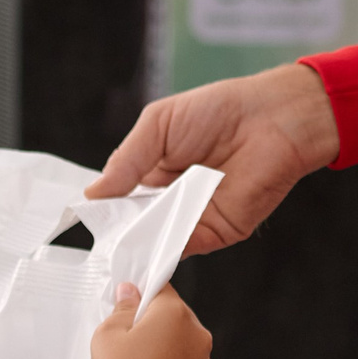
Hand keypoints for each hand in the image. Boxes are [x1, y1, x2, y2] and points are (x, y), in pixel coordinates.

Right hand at [88, 62, 339, 254]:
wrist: (273, 118)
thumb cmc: (219, 110)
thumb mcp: (158, 125)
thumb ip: (126, 160)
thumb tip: (93, 193)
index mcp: (155, 173)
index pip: (122, 201)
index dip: (104, 212)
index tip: (85, 222)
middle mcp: (173, 200)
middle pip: (136, 226)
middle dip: (119, 233)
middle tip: (100, 238)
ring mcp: (194, 218)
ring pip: (157, 240)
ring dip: (140, 243)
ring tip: (120, 241)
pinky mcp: (218, 231)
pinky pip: (185, 246)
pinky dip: (166, 248)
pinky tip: (149, 243)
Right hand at [90, 282, 215, 358]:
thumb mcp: (107, 338)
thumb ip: (120, 309)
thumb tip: (129, 295)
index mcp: (173, 313)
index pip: (160, 287)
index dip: (140, 294)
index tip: (128, 304)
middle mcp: (196, 333)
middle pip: (171, 316)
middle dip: (150, 325)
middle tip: (127, 345)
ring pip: (180, 343)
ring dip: (163, 349)